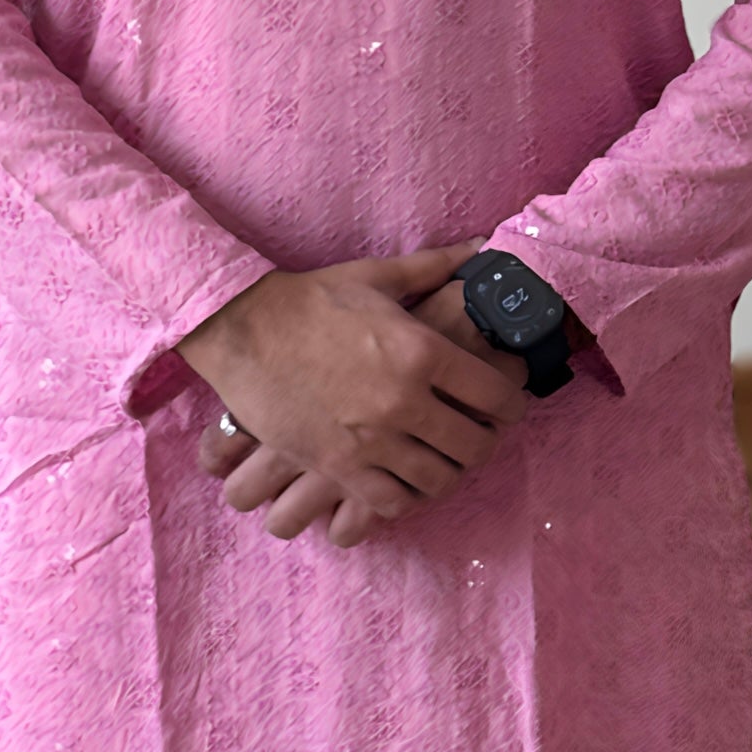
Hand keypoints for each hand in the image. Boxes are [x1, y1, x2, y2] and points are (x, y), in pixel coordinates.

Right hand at [191, 248, 531, 547]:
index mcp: (421, 350)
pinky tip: (405, 481)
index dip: (512, 405)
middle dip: (485, 442)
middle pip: (475, 444)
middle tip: (479, 436)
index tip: (508, 406)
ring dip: (449, 473)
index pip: (496, 394)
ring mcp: (371, 440)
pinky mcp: (337, 467)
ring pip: (439, 480)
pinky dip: (406, 497)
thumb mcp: (374, 277)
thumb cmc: (308, 300)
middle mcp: (404, 401)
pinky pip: (392, 502)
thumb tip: (477, 248)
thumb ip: (432, 267)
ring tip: (444, 460)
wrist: (239, 331)